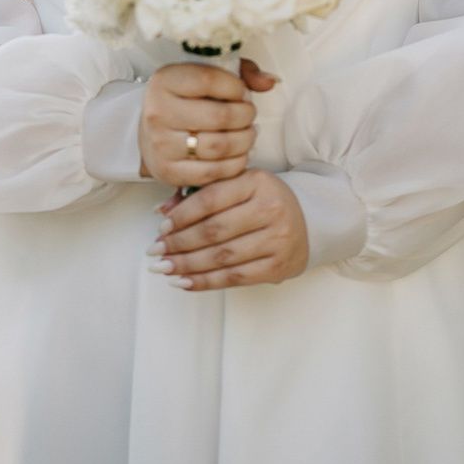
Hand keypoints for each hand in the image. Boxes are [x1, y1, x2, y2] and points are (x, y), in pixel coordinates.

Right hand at [138, 58, 277, 188]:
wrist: (151, 133)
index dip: (235, 86)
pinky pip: (214, 172)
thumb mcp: (206, 76)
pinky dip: (235, 164)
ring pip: (219, 146)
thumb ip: (242, 72)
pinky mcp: (169, 171)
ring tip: (247, 134)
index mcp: (164, 81)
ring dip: (245, 141)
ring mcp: (161, 144)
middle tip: (249, 115)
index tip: (241, 92)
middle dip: (245, 116)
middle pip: (219, 116)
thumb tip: (270, 82)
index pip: (208, 79)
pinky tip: (238, 153)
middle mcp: (157, 112)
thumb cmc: (185, 101)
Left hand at [151, 169, 308, 290]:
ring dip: (187, 265)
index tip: (161, 226)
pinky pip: (235, 277)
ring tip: (164, 268)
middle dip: (179, 243)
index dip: (182, 215)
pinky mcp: (278, 266)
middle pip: (214, 231)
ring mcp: (277, 240)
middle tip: (155, 250)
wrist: (307, 220)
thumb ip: (200, 194)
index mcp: (256, 182)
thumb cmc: (261, 200)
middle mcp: (270, 209)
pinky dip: (206, 281)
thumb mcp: (236, 186)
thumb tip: (162, 211)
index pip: (210, 199)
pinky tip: (185, 281)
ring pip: (222, 256)